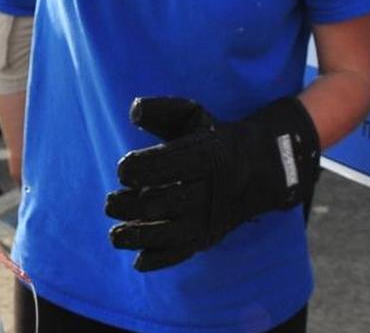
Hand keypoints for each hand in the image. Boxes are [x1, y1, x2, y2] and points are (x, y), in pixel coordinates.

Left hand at [106, 96, 320, 271]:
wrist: (259, 169)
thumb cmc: (212, 139)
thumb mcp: (192, 115)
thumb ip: (161, 109)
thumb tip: (133, 110)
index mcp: (208, 154)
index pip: (167, 164)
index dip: (138, 168)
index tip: (123, 169)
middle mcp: (211, 189)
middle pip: (161, 202)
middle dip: (128, 205)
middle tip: (110, 202)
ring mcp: (210, 218)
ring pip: (169, 233)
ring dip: (137, 236)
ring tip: (114, 234)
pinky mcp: (209, 237)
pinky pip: (183, 254)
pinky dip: (159, 260)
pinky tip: (137, 260)